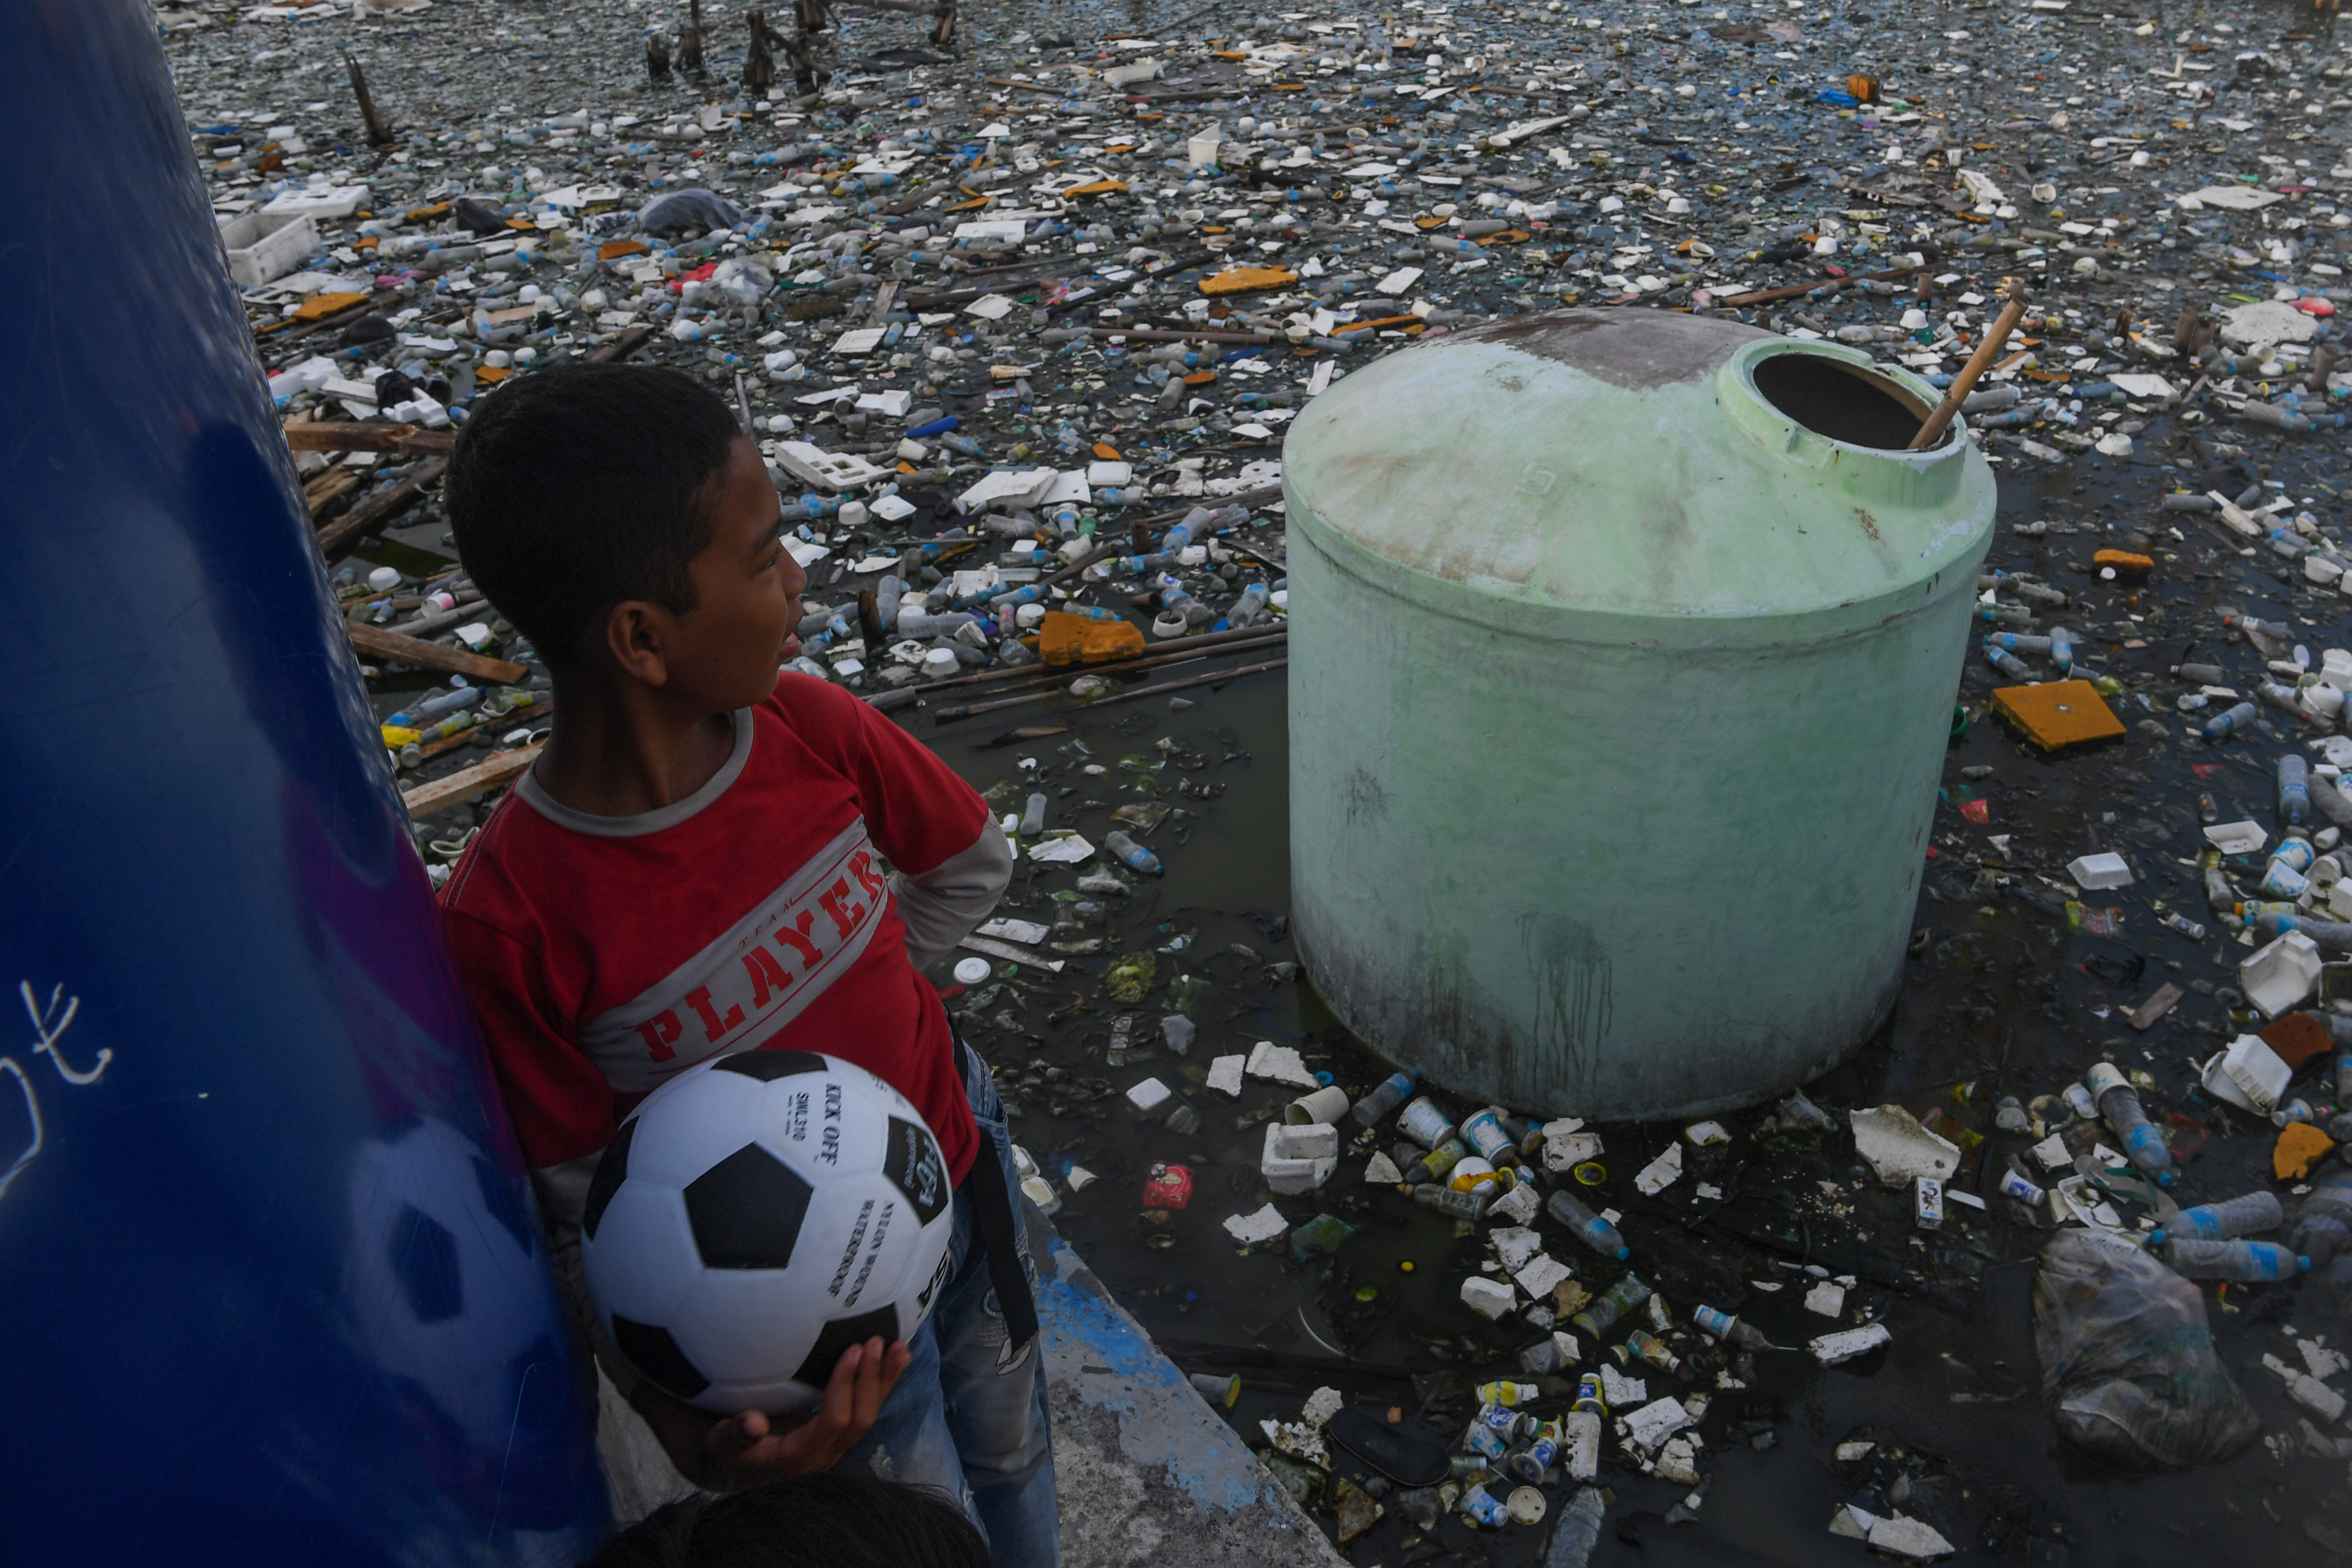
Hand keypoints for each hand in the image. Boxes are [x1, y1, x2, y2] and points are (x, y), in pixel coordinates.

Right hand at [631, 1336, 912, 1489]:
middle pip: (859, 1420)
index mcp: (796, 1459)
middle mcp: (822, 1456)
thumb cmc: (724, 1450)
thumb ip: (736, 1434)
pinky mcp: (836, 1435)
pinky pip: (865, 1409)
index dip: (845, 1387)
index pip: (832, 1422)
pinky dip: (881, 1384)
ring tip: (900, 1347)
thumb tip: (754, 1423)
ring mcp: (833, 1446)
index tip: (851, 1350)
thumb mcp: (721, 1444)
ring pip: (868, 1415)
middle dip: (871, 1381)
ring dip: (885, 1381)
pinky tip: (895, 1359)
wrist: (732, 1467)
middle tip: (876, 1341)